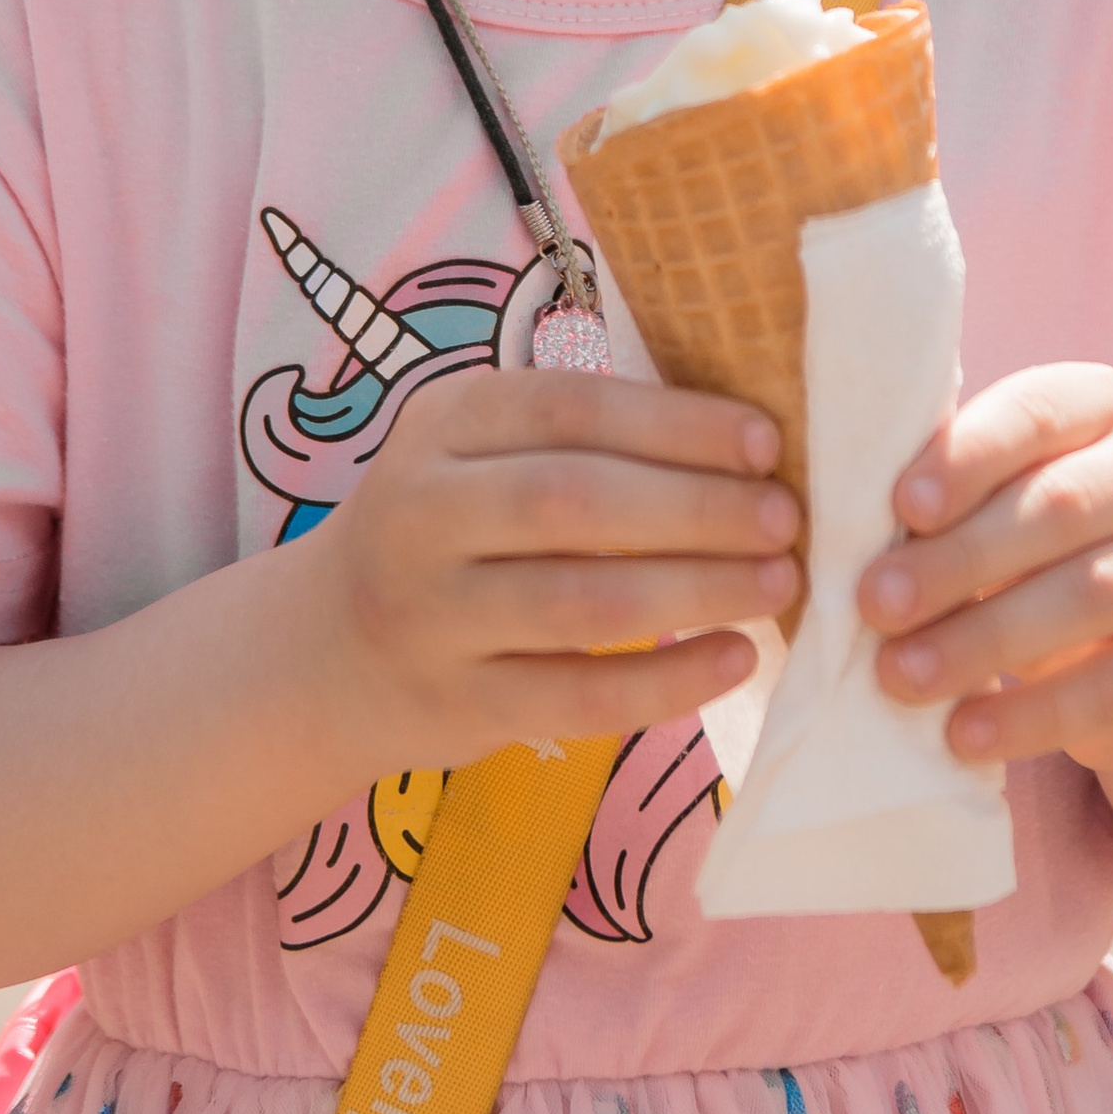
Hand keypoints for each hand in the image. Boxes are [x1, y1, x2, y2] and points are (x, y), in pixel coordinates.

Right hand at [305, 367, 802, 779]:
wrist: (326, 651)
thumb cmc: (447, 530)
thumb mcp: (477, 452)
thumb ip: (579, 438)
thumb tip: (742, 439)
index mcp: (442, 424)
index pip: (569, 409)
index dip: (675, 424)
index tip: (765, 440)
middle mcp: (423, 512)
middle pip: (575, 503)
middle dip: (698, 508)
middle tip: (786, 517)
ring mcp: (433, 614)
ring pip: (582, 604)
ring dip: (697, 590)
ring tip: (777, 582)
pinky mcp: (458, 704)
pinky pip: (580, 699)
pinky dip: (669, 682)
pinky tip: (735, 659)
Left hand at [860, 364, 1112, 770]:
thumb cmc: (1026, 551)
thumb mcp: (989, 503)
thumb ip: (936, 495)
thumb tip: (838, 524)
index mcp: (1098, 410)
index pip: (1035, 413)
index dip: (969, 457)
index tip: (903, 506)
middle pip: (1059, 509)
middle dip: (958, 559)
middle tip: (875, 603)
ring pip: (1089, 596)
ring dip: (983, 640)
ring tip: (901, 676)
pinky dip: (1033, 715)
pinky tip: (966, 734)